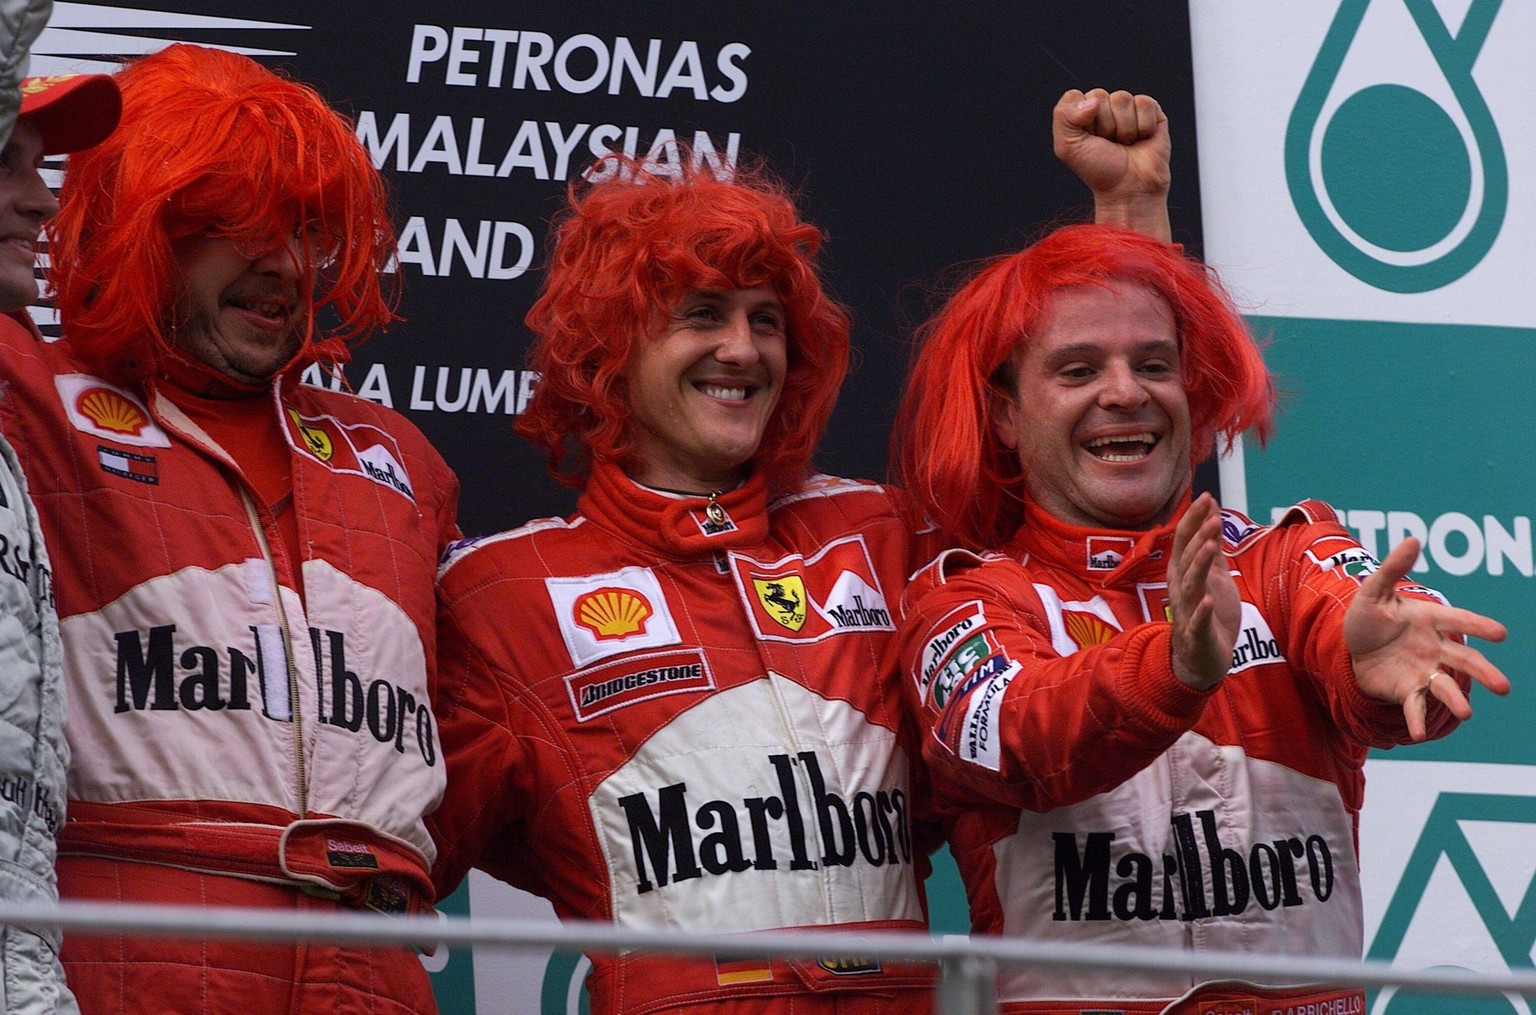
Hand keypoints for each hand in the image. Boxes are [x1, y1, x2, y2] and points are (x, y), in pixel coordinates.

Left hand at [1054, 88, 1171, 241]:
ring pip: (1122, 98)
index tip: (1087, 140)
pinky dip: (1142, 126)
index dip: (1080, 119)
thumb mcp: (1067, 147)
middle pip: (1099, 95)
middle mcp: (1104, 108)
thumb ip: (1064, 117)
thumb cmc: (1098, 169)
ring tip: (1125, 143)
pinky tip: (1142, 139)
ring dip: (1123, 128)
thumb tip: (1093, 101)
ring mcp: (1128, 108)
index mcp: (1081, 114)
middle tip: (1108, 144)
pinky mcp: (1151, 111)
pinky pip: (1143, 103)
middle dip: (1102, 125)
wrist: (1128, 188)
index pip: (1075, 97)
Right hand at [1167, 494, 1239, 689]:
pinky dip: (1201, 612)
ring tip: (1209, 547)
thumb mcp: (1212, 574)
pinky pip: (1197, 623)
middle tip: (1212, 517)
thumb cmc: (1208, 613)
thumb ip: (1210, 543)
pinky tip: (1208, 601)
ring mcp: (1187, 612)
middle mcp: (1180, 590)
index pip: (1184, 542)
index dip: (1194, 520)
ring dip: (1198, 566)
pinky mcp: (1196, 636)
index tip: (1206, 497)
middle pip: (1186, 560)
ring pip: (1190, 586)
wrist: (1202, 659)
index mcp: (1182, 574)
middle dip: (1198, 538)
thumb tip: (1211, 509)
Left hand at [1344, 537, 1510, 740]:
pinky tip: (1418, 735)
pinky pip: (1415, 706)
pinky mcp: (1406, 690)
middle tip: (1503, 687)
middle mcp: (1432, 648)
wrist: (1350, 647)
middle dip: (1482, 672)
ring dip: (1456, 700)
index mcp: (1428, 620)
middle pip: (1463, 660)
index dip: (1478, 626)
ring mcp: (1422, 671)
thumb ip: (1393, 569)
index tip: (1501, 634)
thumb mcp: (1373, 591)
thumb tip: (1414, 538)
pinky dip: (1417, 720)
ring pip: (1444, 687)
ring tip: (1467, 713)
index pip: (1458, 621)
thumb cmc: (1369, 617)